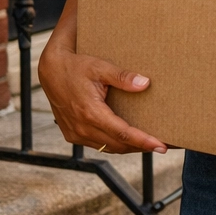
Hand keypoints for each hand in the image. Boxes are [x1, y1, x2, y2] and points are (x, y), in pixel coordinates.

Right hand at [38, 37, 164, 154]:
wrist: (50, 71)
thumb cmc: (76, 67)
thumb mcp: (100, 67)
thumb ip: (123, 77)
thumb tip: (145, 84)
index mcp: (90, 113)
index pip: (123, 133)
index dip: (144, 141)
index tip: (161, 146)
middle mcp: (82, 128)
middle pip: (118, 144)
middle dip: (142, 147)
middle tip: (164, 146)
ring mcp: (75, 133)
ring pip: (108, 147)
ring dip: (129, 147)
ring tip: (151, 144)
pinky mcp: (72, 134)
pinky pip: (98, 144)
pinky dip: (115, 144)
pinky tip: (128, 140)